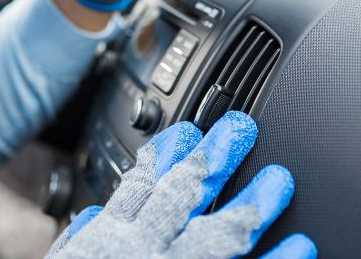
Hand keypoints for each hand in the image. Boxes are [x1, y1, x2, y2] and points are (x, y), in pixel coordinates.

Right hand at [45, 112, 315, 258]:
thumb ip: (78, 237)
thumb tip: (95, 213)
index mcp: (110, 239)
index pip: (143, 182)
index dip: (168, 153)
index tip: (190, 131)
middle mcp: (142, 250)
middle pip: (184, 196)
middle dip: (214, 160)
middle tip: (240, 131)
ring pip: (217, 235)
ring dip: (250, 205)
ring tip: (278, 180)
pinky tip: (300, 246)